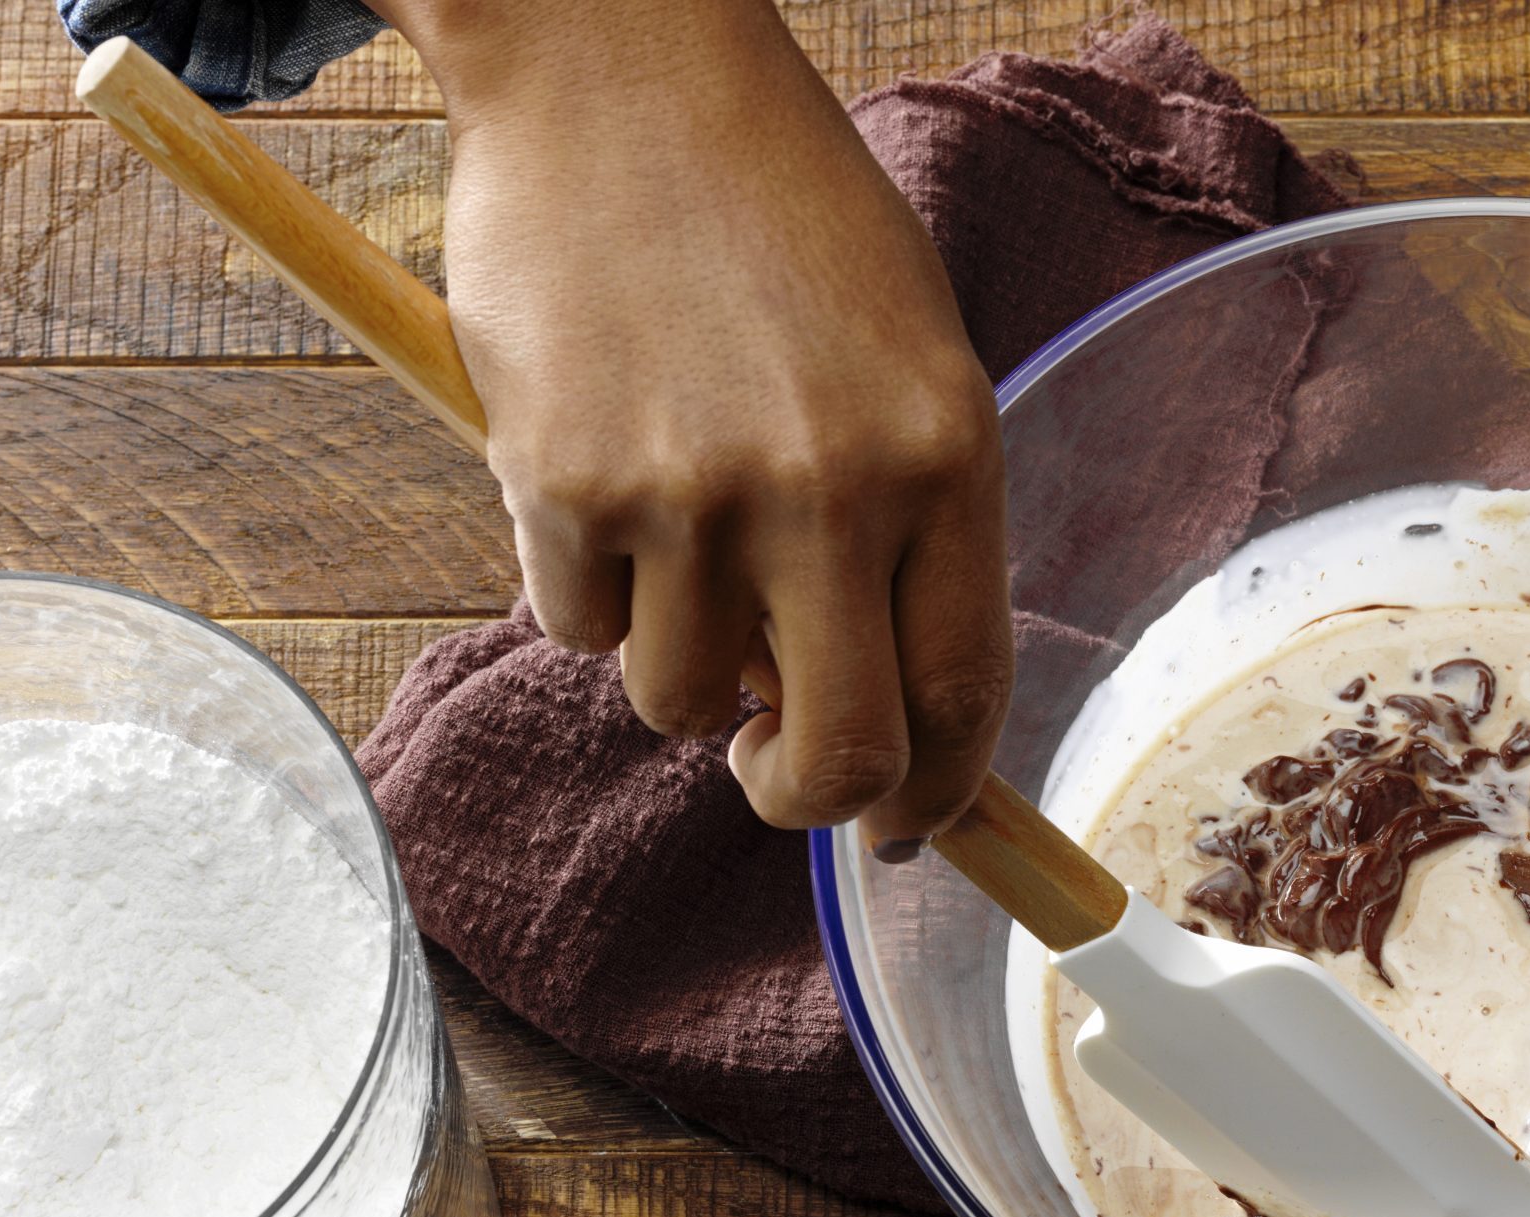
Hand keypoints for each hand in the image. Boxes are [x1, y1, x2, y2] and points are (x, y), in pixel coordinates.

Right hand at [374, 0, 1007, 833]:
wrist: (617, 68)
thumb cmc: (778, 214)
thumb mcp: (905, 353)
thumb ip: (908, 526)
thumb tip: (875, 709)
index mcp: (947, 454)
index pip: (965, 692)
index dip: (941, 793)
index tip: (911, 827)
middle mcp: (834, 487)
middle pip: (840, 756)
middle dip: (803, 800)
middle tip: (772, 776)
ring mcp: (695, 491)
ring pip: (679, 701)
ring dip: (674, 661)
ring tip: (673, 536)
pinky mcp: (564, 481)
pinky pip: (575, 628)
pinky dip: (584, 590)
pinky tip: (596, 477)